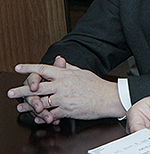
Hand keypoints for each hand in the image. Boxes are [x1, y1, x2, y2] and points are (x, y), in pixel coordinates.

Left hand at [7, 57, 124, 122]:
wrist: (108, 98)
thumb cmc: (97, 85)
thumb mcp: (82, 72)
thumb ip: (69, 67)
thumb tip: (60, 61)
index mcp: (65, 75)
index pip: (43, 69)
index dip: (29, 68)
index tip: (18, 68)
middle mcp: (62, 86)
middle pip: (36, 87)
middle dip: (21, 90)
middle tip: (11, 92)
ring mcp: (63, 98)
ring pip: (40, 102)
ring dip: (28, 106)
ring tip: (20, 108)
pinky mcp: (66, 110)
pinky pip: (50, 114)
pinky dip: (43, 117)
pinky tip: (37, 117)